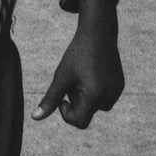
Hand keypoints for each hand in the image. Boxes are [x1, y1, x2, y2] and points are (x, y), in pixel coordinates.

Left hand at [33, 0, 123, 128]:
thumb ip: (50, 99)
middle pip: (87, 113)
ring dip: (86, 97)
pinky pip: (105, 97)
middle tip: (75, 78)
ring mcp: (117, 91)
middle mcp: (109, 96)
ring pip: (95, 106)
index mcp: (95, 95)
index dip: (67, 113)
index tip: (62, 98)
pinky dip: (96, 91)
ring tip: (84, 75)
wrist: (98, 33)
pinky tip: (93, 72)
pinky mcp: (120, 85)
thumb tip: (35, 118)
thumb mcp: (61, 76)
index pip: (79, 122)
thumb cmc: (77, 55)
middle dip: (77, 100)